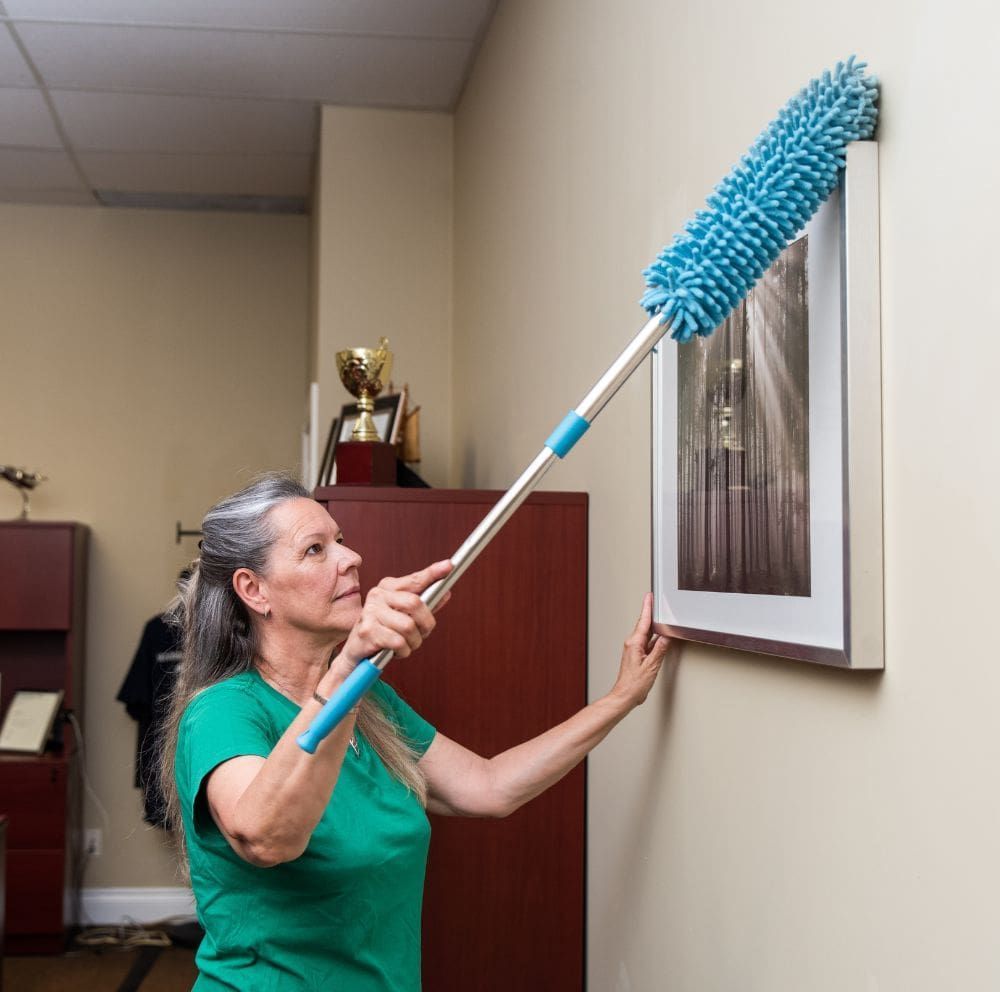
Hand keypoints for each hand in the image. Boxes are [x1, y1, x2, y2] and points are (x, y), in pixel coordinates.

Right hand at [335, 560, 452, 670]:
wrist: (356, 653)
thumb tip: (446, 592)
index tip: (449, 566)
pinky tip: (396, 651)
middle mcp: (377, 595)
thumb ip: (425, 605)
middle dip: (426, 623)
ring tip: (406, 644)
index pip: (414, 580)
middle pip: (414, 603)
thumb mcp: (404, 615)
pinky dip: (403, 651)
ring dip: (414, 641)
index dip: (432, 573)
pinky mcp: (367, 631)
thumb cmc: (383, 631)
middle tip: (424, 632)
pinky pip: (399, 642)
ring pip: (409, 626)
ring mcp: (370, 612)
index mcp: (387, 587)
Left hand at [609, 593, 670, 708]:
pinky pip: (646, 641)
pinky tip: (659, 637)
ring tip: (658, 615)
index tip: (649, 597)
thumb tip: (666, 637)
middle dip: (650, 612)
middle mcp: (632, 644)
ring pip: (645, 633)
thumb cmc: (634, 684)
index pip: (643, 621)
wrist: (625, 695)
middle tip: (655, 600)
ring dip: (652, 624)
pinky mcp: (636, 655)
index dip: (647, 608)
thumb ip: (660, 650)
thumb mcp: (651, 665)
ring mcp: (633, 649)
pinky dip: (653, 636)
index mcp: (634, 643)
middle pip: (644, 624)